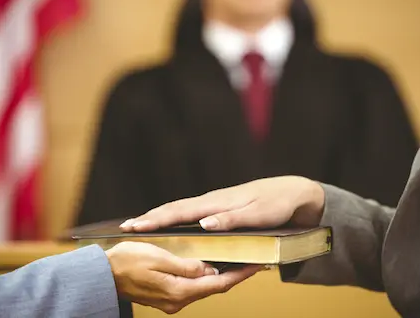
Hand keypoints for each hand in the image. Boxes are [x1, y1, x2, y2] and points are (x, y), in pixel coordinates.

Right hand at [105, 241, 261, 313]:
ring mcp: (172, 301)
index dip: (239, 274)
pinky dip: (203, 278)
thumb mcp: (159, 258)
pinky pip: (191, 287)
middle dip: (233, 275)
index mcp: (179, 290)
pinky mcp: (166, 296)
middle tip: (249, 261)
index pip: (218, 284)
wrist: (103, 275)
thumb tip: (210, 270)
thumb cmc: (126, 262)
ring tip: (234, 262)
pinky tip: (208, 267)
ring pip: (203, 288)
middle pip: (214, 288)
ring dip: (219, 276)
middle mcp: (178, 300)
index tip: (255, 266)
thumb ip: (186, 265)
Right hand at [120, 176, 324, 232]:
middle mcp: (212, 202)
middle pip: (174, 209)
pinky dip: (175, 218)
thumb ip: (231, 220)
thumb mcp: (258, 214)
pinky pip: (190, 213)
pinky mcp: (219, 208)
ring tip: (139, 225)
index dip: (156, 220)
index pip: (180, 212)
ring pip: (181, 210)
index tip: (134, 226)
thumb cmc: (276, 204)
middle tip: (125, 227)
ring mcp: (215, 203)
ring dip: (159, 217)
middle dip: (149, 218)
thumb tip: (203, 224)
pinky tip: (170, 224)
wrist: (294, 192)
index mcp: (217, 203)